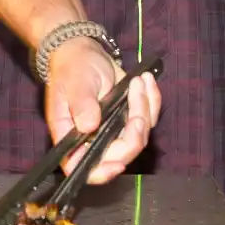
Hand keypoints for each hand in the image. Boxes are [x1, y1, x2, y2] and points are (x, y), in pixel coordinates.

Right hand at [44, 38, 160, 184]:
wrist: (84, 53)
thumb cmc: (72, 68)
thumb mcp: (75, 82)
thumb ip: (81, 104)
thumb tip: (89, 126)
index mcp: (72, 137)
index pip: (83, 167)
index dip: (102, 172)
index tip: (119, 162)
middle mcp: (93, 140)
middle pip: (120, 153)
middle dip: (135, 130)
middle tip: (136, 97)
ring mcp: (113, 131)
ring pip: (139, 136)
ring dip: (145, 108)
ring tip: (139, 81)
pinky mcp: (128, 119)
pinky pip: (148, 119)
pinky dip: (152, 100)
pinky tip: (146, 81)